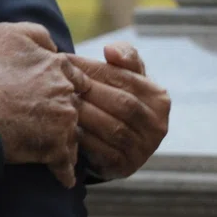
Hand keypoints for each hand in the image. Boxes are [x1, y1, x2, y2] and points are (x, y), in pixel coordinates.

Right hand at [0, 22, 90, 188]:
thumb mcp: (7, 33)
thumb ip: (36, 33)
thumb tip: (53, 46)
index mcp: (60, 68)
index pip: (75, 76)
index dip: (62, 83)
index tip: (49, 91)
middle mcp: (68, 95)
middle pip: (75, 105)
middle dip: (65, 111)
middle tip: (45, 116)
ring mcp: (65, 124)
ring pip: (74, 134)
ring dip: (64, 139)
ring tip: (46, 143)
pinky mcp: (56, 151)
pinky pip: (67, 166)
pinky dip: (63, 172)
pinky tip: (58, 173)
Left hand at [67, 43, 169, 179]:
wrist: (113, 139)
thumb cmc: (116, 95)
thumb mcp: (125, 74)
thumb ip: (123, 55)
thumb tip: (110, 50)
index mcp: (158, 97)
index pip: (123, 78)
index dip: (91, 69)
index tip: (63, 61)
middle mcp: (157, 124)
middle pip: (120, 103)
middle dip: (87, 91)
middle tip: (58, 82)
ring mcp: (144, 148)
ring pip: (112, 127)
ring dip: (83, 114)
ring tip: (59, 101)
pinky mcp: (125, 166)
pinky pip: (102, 150)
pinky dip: (82, 137)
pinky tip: (65, 126)